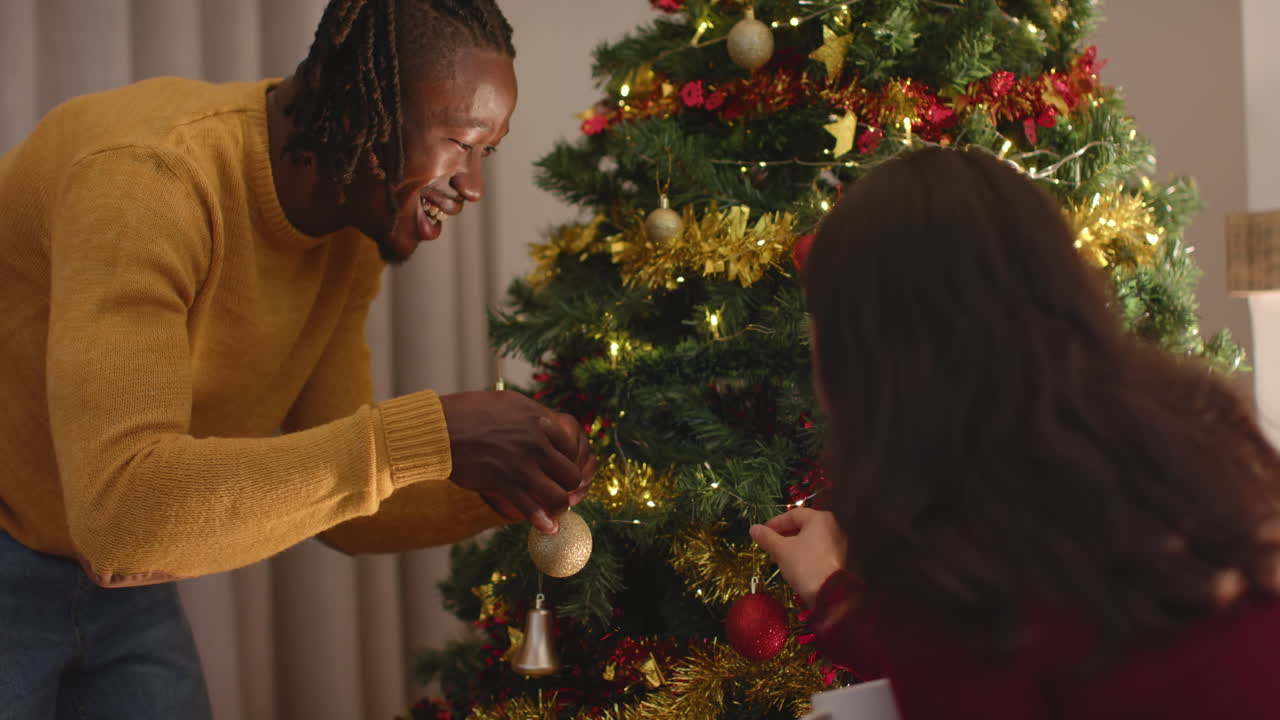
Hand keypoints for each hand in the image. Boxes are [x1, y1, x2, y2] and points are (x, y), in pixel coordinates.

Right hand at [440, 391, 595, 534]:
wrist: (439, 428)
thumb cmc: (468, 412)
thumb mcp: (509, 403)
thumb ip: (532, 417)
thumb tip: (547, 425)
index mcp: (539, 419)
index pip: (574, 445)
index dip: (571, 460)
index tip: (562, 468)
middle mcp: (537, 442)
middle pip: (572, 473)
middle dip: (569, 486)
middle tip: (562, 491)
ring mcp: (522, 464)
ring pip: (559, 495)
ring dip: (560, 506)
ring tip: (555, 511)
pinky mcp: (505, 484)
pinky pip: (533, 509)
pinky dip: (543, 523)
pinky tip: (548, 529)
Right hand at [750, 508, 845, 607]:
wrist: (829, 593)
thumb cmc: (805, 565)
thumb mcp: (781, 550)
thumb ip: (766, 537)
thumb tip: (754, 529)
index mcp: (820, 518)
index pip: (793, 515)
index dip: (774, 523)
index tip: (761, 532)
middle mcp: (833, 526)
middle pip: (802, 527)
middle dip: (782, 536)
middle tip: (768, 546)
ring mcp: (838, 543)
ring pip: (810, 540)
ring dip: (792, 546)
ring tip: (777, 558)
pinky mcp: (839, 558)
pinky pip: (817, 550)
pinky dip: (804, 554)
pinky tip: (793, 565)